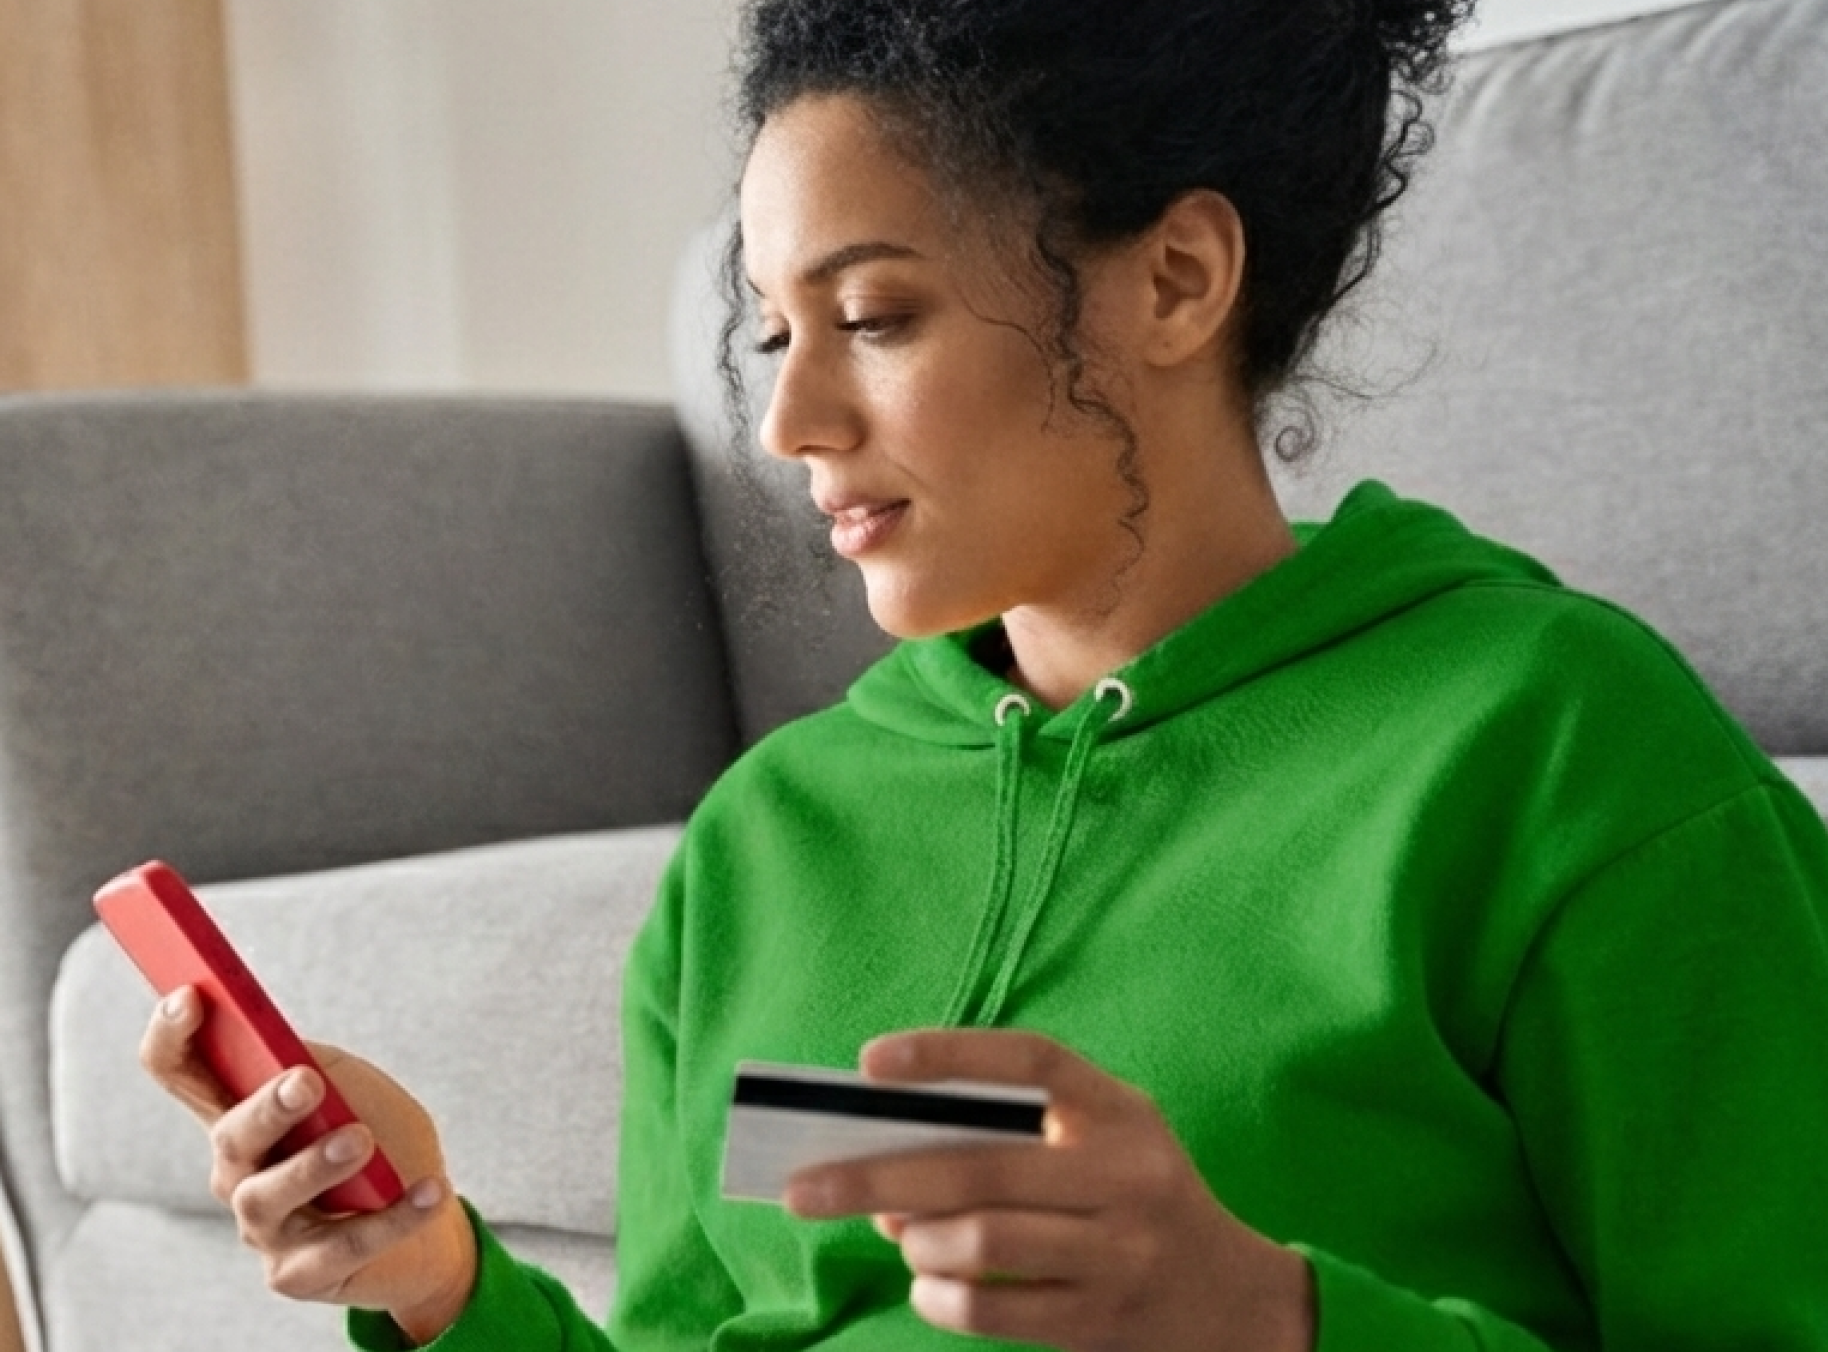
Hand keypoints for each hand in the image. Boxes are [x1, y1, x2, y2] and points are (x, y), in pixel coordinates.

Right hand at [140, 987, 477, 1342]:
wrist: (427, 1216)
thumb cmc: (381, 1137)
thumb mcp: (356, 1089)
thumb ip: (322, 1067)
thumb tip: (294, 1058)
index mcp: (242, 1113)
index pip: (181, 1073)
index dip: (172, 1036)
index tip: (190, 996)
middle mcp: (238, 1172)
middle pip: (231, 1137)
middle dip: (266, 1109)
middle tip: (306, 1082)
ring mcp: (263, 1228)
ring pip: (268, 1197)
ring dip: (316, 1164)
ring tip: (362, 1140)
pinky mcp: (297, 1274)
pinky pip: (340, 1246)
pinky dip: (392, 1218)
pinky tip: (431, 1190)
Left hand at [783, 1030, 1314, 1351]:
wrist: (1236, 1302)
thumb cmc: (1138, 1201)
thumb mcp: (1102, 1144)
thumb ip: (1011, 1135)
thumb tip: (887, 1164)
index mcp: (1120, 1111)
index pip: (1030, 1060)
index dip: (949, 1053)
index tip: (869, 1063)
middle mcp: (1126, 1174)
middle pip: (981, 1165)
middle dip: (877, 1174)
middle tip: (806, 1188)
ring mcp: (1118, 1252)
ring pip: (982, 1240)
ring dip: (916, 1239)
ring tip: (899, 1235)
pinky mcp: (1101, 1320)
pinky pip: (994, 1310)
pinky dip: (939, 1298)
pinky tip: (928, 1285)